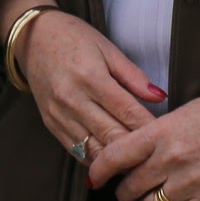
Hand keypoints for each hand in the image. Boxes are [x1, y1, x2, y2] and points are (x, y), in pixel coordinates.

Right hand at [4, 0, 162, 166]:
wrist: (33, 37)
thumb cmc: (73, 37)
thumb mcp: (107, 48)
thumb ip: (133, 76)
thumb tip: (160, 97)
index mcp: (90, 77)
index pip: (126, 111)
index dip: (148, 127)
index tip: (166, 136)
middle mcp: (72, 99)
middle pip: (112, 135)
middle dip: (136, 148)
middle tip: (157, 155)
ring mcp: (59, 115)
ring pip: (94, 150)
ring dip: (117, 160)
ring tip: (138, 163)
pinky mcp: (50, 124)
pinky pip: (77, 152)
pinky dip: (97, 159)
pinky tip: (112, 161)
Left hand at [88, 88, 199, 200]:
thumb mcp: (188, 110)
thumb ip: (161, 130)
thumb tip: (141, 145)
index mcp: (162, 132)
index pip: (116, 155)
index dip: (99, 170)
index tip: (94, 177)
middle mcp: (171, 159)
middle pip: (130, 187)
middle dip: (124, 191)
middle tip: (126, 190)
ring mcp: (190, 182)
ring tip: (150, 200)